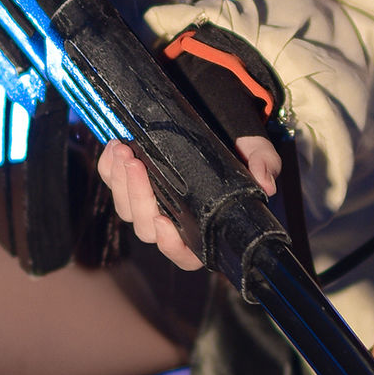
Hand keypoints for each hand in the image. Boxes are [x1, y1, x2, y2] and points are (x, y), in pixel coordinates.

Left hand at [96, 133, 281, 272]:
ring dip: (120, 182)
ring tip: (125, 151)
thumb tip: (265, 184)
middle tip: (136, 163)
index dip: (172, 246)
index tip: (164, 221)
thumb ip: (264, 164)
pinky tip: (114, 148)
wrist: (216, 119)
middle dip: (137, 197)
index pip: (186, 254)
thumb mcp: (256, 151)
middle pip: (147, 228)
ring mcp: (150, 202)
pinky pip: (112, 183)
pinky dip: (108, 168)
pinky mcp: (130, 181)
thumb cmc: (238, 149)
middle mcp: (174, 219)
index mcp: (204, 225)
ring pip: (126, 208)